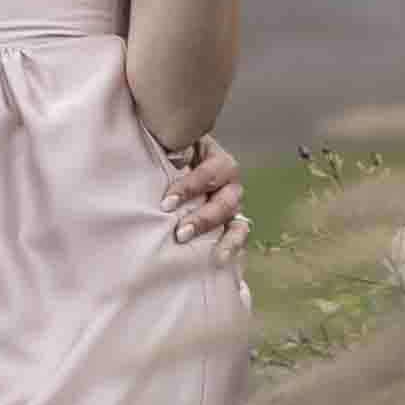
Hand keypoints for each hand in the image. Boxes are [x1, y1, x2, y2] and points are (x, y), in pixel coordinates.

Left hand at [162, 133, 249, 263]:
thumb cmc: (171, 152)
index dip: (189, 188)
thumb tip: (174, 159)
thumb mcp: (173, 143)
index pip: (208, 173)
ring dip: (226, 239)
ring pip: (237, 221)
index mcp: (218, 160)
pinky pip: (238, 235)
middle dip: (204, 219)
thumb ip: (174, 148)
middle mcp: (230, 183)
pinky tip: (221, 261)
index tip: (167, 204)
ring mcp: (232, 204)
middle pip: (225, 202)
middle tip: (181, 234)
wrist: (174, 162)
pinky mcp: (230, 222)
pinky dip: (233, 247)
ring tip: (215, 256)